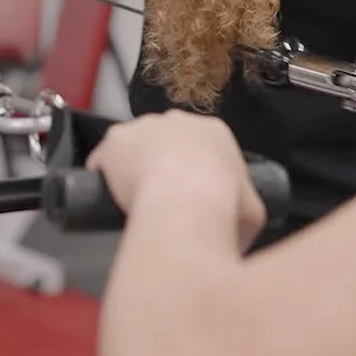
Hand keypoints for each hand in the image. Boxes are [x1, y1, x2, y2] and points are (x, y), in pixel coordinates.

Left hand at [87, 111, 266, 251]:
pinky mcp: (116, 138)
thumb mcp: (251, 213)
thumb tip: (240, 235)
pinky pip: (105, 159)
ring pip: (135, 146)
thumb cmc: (222, 201)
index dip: (194, 169)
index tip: (188, 192)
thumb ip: (246, 217)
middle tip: (163, 196)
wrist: (184, 196)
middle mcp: (179, 120)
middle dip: (164, 163)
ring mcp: (145, 125)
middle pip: (166, 140)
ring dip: (134, 166)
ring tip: (135, 199)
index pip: (200, 146)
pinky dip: (105, 176)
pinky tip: (107, 198)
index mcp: (215, 131)